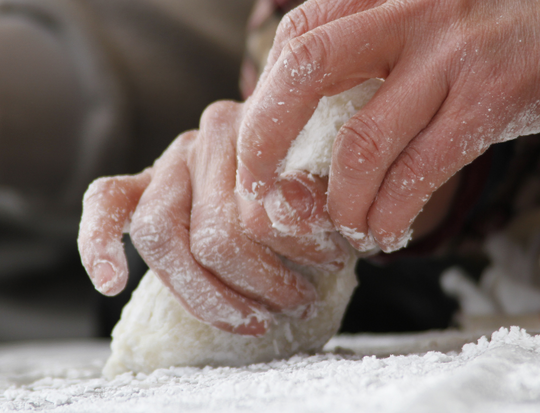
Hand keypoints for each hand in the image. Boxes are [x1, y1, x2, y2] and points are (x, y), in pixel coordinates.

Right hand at [78, 101, 348, 335]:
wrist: (282, 136)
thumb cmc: (305, 164)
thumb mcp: (325, 171)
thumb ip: (313, 191)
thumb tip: (299, 214)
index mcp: (248, 131)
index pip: (259, 209)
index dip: (296, 249)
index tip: (332, 265)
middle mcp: (201, 141)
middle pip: (211, 236)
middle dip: (259, 285)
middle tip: (298, 306)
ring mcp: (166, 161)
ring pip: (161, 238)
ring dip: (208, 296)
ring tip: (257, 322)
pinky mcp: (140, 180)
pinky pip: (105, 202)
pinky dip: (97, 242)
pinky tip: (111, 281)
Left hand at [237, 0, 539, 251]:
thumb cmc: (494, 34)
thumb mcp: (421, 27)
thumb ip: (368, 59)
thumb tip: (303, 129)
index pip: (294, 41)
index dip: (263, 104)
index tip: (258, 158)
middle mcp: (408, 11)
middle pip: (305, 74)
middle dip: (267, 144)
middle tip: (264, 199)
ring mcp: (452, 52)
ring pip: (363, 143)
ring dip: (342, 203)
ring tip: (345, 232)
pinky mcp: (493, 96)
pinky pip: (420, 170)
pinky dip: (392, 214)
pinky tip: (386, 233)